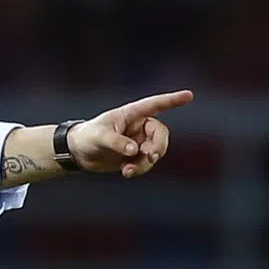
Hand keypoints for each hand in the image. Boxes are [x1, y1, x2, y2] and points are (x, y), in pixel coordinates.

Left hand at [66, 90, 193, 177]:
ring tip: (128, 171)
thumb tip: (135, 150)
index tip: (189, 96)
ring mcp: (138, 141)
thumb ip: (117, 142)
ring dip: (146, 163)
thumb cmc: (87, 136)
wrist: (79, 153)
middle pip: (160, 134)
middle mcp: (138, 126)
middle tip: (150, 157)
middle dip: (158, 146)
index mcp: (131, 114)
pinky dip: (139, 169)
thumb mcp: (100, 137)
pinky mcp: (135, 156)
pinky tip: (126, 172)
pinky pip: (145, 163)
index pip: (155, 105)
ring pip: (154, 152)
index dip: (172, 100)